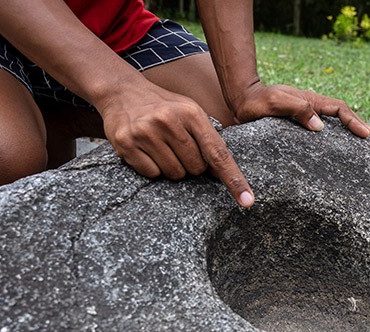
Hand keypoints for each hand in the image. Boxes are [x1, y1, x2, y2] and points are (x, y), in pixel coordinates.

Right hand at [99, 82, 254, 207]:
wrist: (122, 92)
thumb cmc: (164, 106)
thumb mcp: (191, 112)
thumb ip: (208, 139)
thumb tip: (222, 174)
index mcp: (191, 113)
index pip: (218, 154)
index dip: (234, 180)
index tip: (247, 201)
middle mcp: (169, 121)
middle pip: (195, 169)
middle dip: (191, 165)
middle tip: (178, 147)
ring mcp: (146, 132)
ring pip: (174, 174)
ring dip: (172, 168)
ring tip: (161, 147)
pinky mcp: (126, 144)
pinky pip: (151, 174)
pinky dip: (153, 168)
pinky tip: (146, 150)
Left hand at [230, 82, 369, 138]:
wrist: (241, 100)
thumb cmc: (256, 102)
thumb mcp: (275, 103)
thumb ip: (297, 110)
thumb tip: (320, 126)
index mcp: (310, 100)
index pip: (339, 110)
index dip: (354, 122)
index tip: (366, 135)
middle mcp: (311, 105)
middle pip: (341, 114)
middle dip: (357, 125)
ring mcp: (306, 112)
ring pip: (333, 120)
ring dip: (347, 130)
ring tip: (358, 145)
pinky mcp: (298, 121)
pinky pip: (321, 126)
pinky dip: (332, 134)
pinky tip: (334, 147)